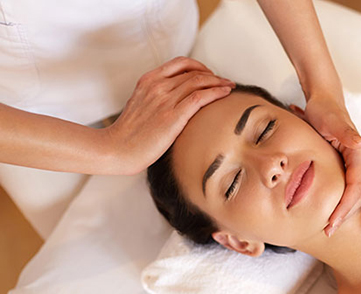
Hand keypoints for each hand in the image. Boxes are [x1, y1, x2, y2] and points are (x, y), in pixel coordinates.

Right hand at [104, 56, 234, 174]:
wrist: (117, 149)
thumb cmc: (129, 134)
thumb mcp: (141, 106)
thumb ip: (156, 98)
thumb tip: (176, 101)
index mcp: (148, 80)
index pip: (180, 63)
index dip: (199, 66)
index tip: (210, 75)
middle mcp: (157, 86)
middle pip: (193, 72)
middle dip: (214, 76)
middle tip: (226, 82)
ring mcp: (164, 100)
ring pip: (199, 82)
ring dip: (219, 83)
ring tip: (230, 87)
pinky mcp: (172, 116)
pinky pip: (200, 97)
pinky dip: (216, 92)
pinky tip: (226, 94)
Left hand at [294, 93, 360, 236]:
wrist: (326, 101)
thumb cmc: (324, 112)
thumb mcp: (331, 121)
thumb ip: (346, 132)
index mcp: (359, 154)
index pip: (355, 188)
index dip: (345, 207)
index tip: (332, 222)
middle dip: (354, 216)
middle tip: (333, 232)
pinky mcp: (360, 165)